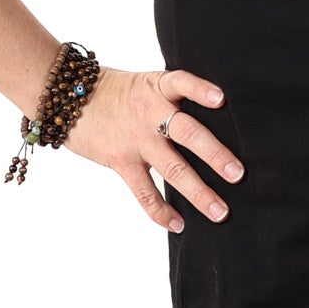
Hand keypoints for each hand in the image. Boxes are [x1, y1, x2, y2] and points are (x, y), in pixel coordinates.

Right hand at [63, 65, 243, 232]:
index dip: (201, 90)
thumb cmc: (119, 92)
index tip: (222, 99)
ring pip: (172, 169)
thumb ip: (174, 99)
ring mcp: (136, 139)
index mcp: (159, 87)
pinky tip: (179, 224)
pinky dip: (162, 211)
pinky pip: (145, 192)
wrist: (71, 98)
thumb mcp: (147, 84)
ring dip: (199, 192)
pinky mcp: (121, 161)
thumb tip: (214, 119)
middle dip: (214, 155)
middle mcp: (150, 112)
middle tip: (238, 173)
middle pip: (187, 133)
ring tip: (220, 211)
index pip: (182, 83)